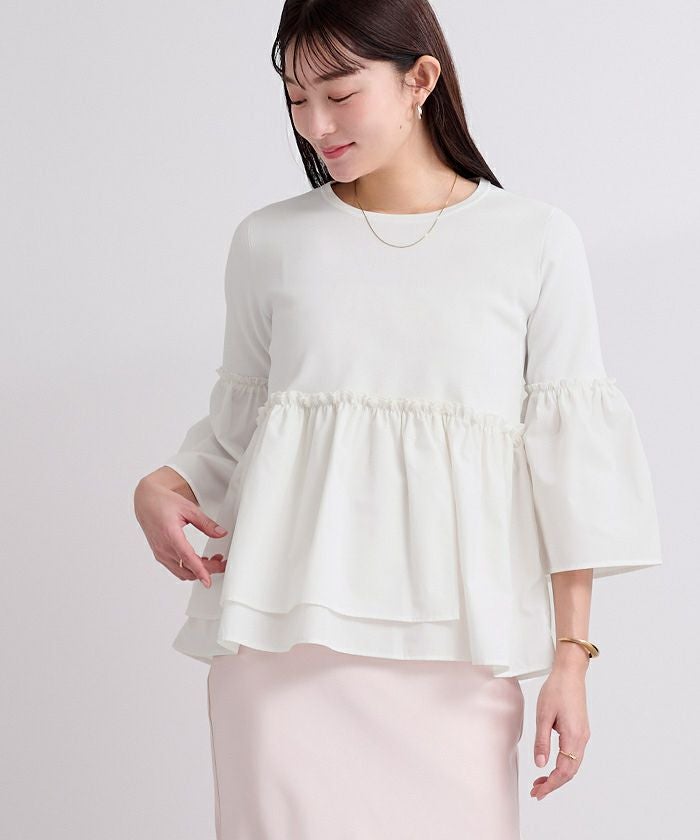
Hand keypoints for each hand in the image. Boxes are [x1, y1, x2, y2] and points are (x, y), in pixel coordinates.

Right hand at [134, 478, 228, 586]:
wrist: (145, 502)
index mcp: (170, 534)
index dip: (200, 571)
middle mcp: (163, 547)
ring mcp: (160, 553)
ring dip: (198, 571)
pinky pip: (176, 568)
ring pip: (182, 572)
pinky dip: (189, 569)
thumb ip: (206, 523)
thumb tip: (221, 533)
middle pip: (187, 569)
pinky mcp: (159, 555)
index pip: (187, 558)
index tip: (208, 581)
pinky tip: (198, 560)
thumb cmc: (163, 502)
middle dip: (207, 570)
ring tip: (213, 560)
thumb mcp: (189, 509)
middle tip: (221, 562)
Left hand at [530, 664, 590, 800]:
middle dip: (553, 784)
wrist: (570, 673)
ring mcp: (583, 735)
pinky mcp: (581, 730)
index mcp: (573, 737)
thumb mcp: (543, 715)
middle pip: (570, 772)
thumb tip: (540, 765)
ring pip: (573, 764)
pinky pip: (574, 755)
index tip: (538, 792)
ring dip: (558, 775)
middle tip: (537, 791)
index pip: (563, 771)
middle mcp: (582, 739)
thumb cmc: (556, 690)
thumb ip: (542, 741)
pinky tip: (551, 764)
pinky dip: (562, 764)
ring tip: (540, 781)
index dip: (551, 785)